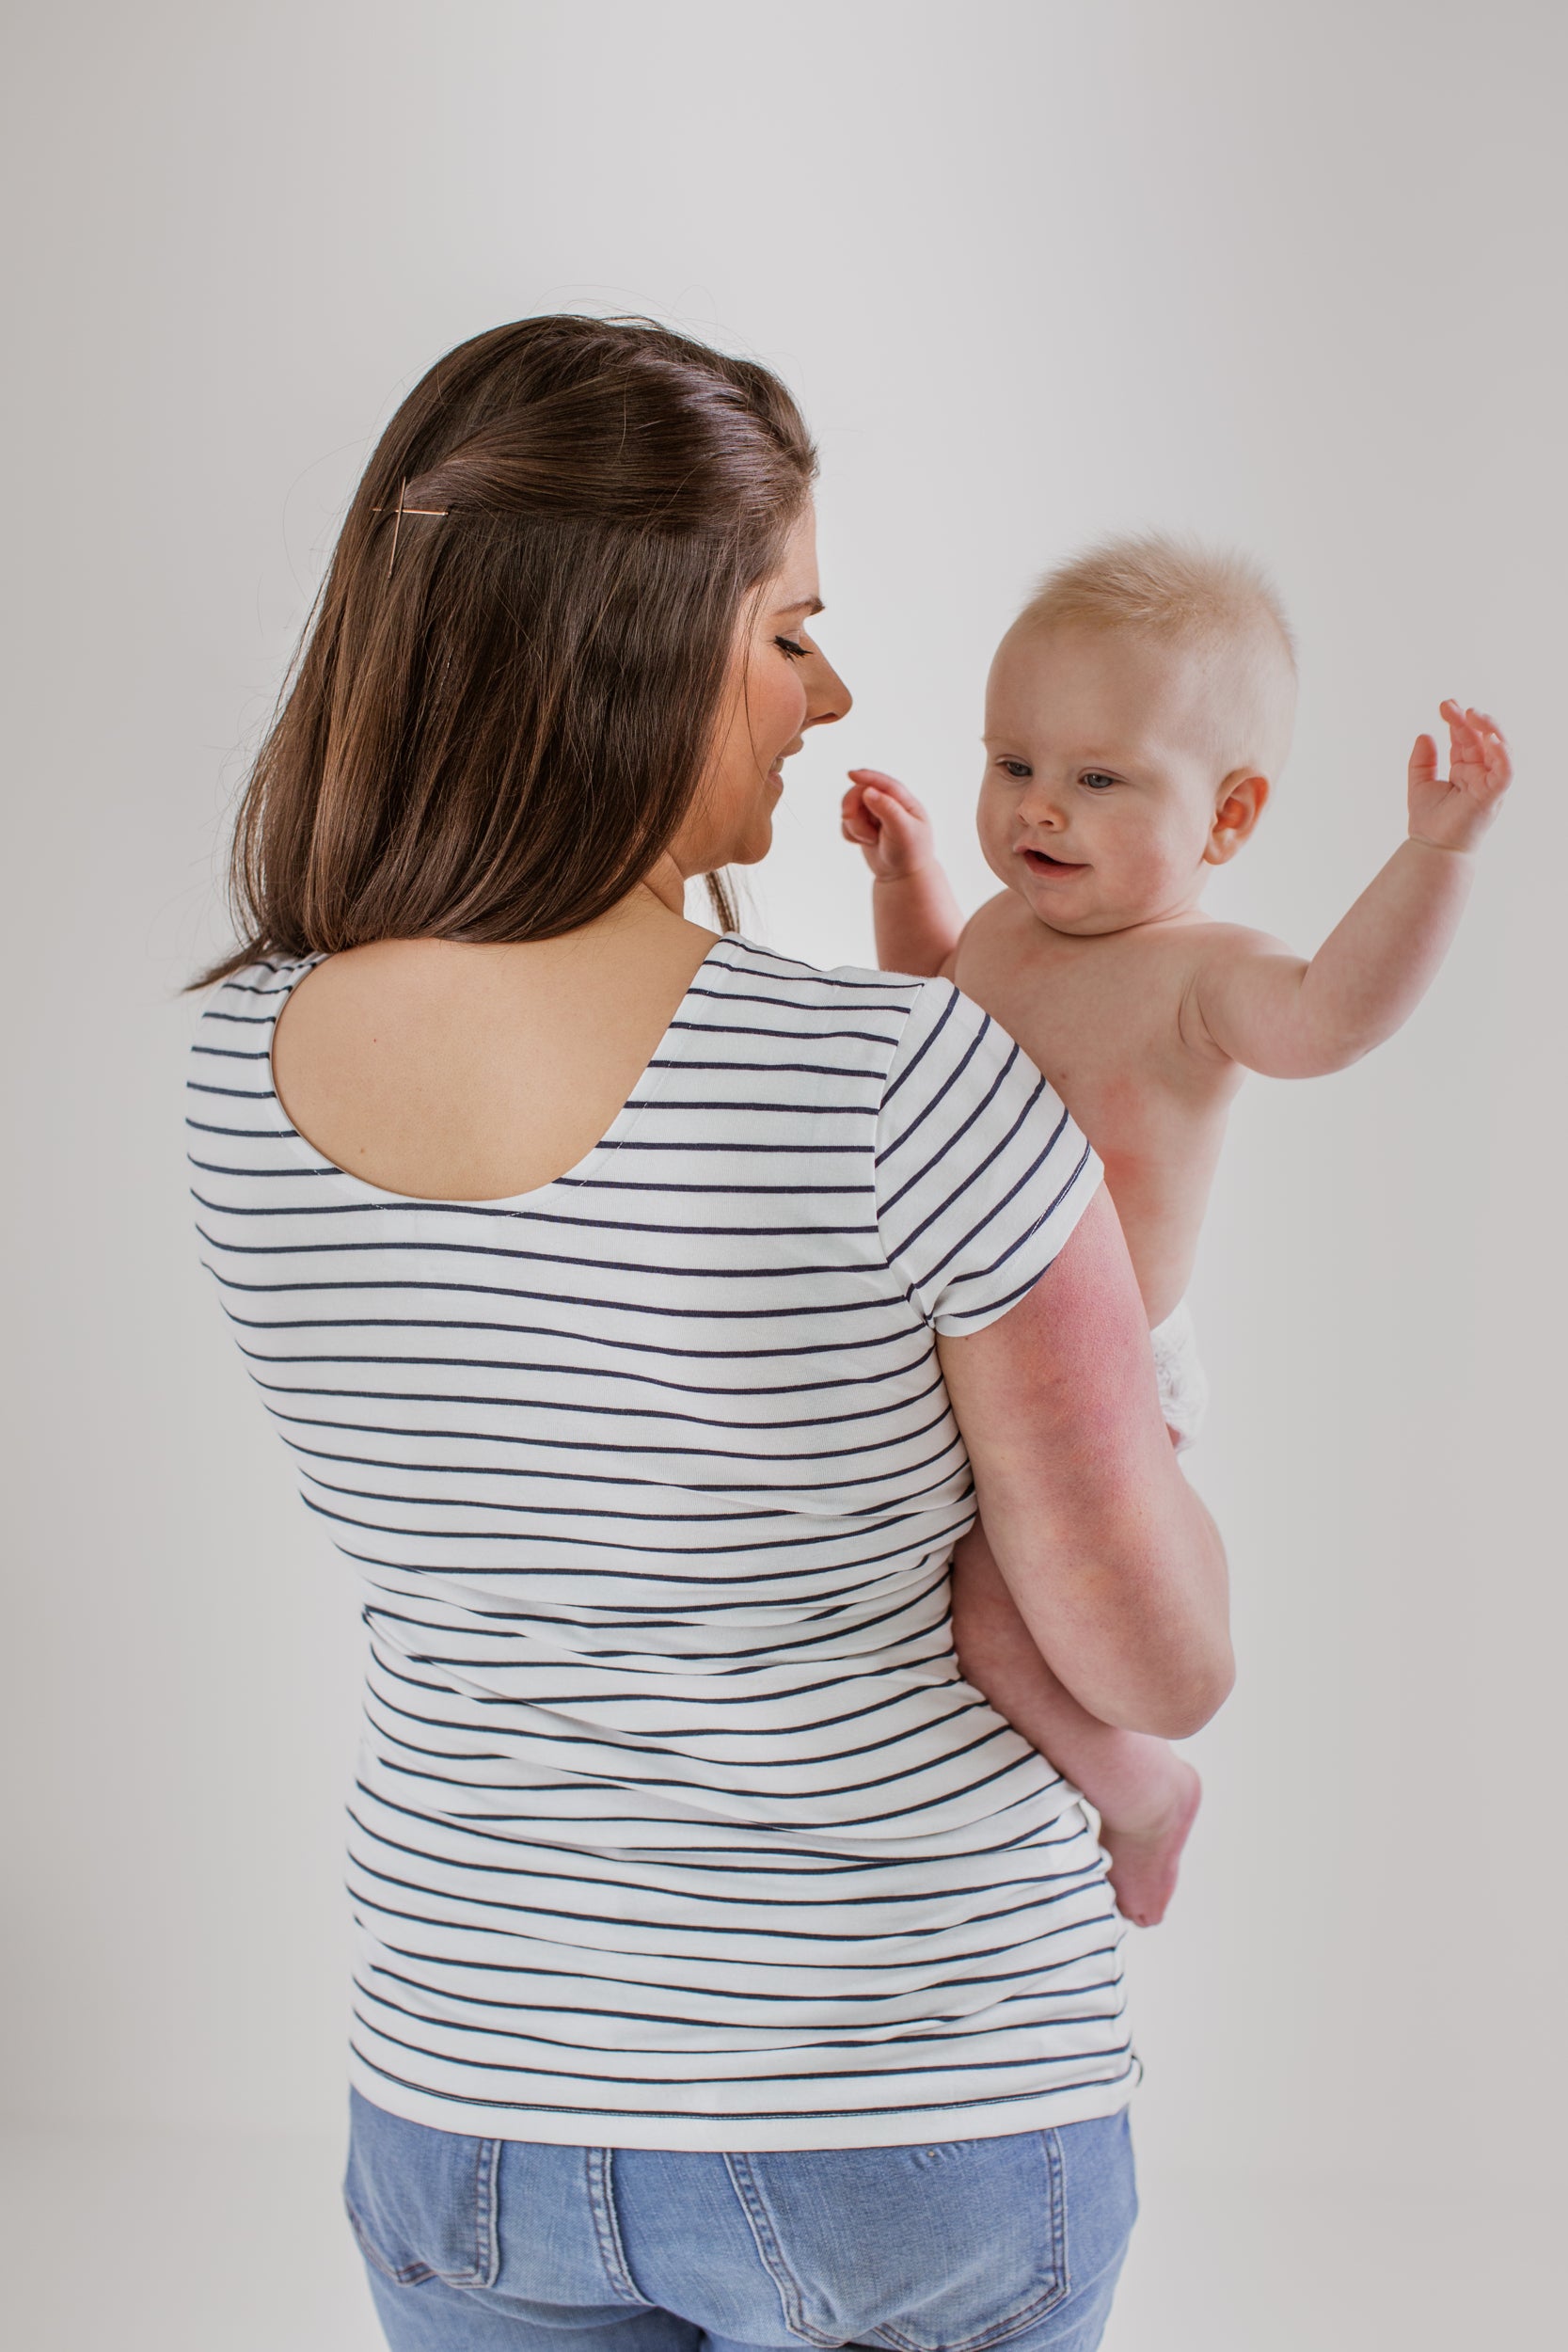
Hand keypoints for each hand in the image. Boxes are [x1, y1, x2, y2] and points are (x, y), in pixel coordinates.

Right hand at [841, 768, 937, 880]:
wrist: (903, 877)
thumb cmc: (909, 854)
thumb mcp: (903, 831)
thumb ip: (887, 809)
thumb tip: (868, 791)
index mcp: (905, 802)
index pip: (885, 784)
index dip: (868, 777)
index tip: (851, 775)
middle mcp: (890, 804)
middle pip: (862, 792)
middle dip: (853, 805)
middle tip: (846, 817)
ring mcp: (875, 814)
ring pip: (852, 808)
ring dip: (855, 825)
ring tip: (869, 840)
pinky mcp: (864, 826)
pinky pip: (847, 823)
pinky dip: (850, 833)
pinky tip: (864, 843)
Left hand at [1407, 702, 1512, 853]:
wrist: (1431, 849)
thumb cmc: (1430, 822)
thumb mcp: (1419, 783)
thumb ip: (1422, 760)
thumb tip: (1425, 734)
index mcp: (1466, 769)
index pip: (1466, 737)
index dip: (1457, 720)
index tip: (1445, 705)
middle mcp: (1481, 773)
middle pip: (1482, 738)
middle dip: (1470, 718)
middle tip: (1451, 705)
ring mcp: (1489, 783)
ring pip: (1501, 748)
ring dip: (1490, 728)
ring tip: (1472, 713)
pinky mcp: (1494, 795)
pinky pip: (1506, 771)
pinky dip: (1503, 754)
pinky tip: (1491, 738)